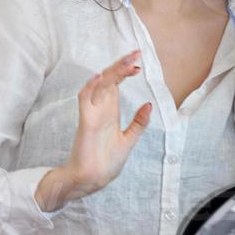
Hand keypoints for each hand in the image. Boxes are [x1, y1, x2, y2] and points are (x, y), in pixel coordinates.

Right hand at [35, 51, 151, 210]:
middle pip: (108, 79)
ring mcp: (92, 114)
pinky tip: (100, 78)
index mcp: (110, 111)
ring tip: (127, 62)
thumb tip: (149, 105)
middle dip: (121, 65)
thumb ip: (138, 123)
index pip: (116, 83)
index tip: (139, 60)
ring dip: (111, 73)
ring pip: (98, 85)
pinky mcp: (86, 124)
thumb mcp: (128, 140)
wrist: (92, 180)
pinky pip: (85, 101)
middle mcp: (100, 109)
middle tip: (136, 53)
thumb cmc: (107, 162)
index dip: (125, 70)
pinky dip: (91, 88)